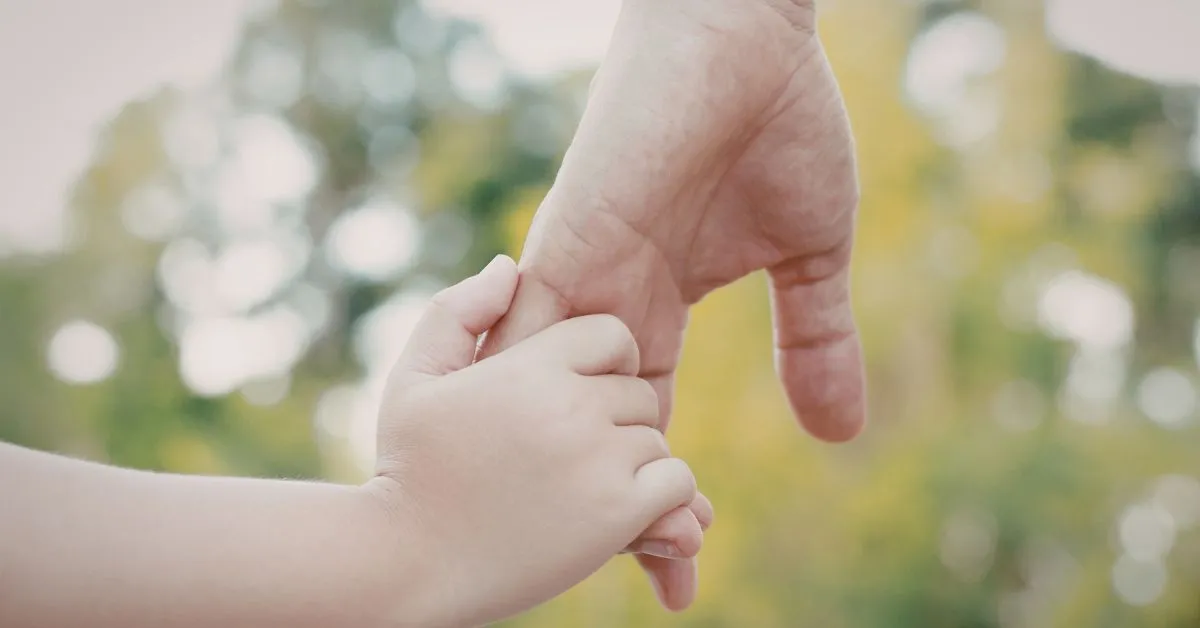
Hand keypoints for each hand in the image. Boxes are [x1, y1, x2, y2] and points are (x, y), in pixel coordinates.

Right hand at [372, 255, 699, 626]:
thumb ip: (458, 312)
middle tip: (570, 455)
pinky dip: (659, 502)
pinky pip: (677, 484)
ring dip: (628, 465)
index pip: (611, 336)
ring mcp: (597, 458)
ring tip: (579, 490)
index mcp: (529, 364)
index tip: (574, 400)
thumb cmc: (409, 469)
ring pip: (656, 440)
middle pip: (635, 392)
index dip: (601, 366)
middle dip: (612, 421)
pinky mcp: (617, 512)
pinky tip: (613, 516)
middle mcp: (570, 403)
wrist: (407, 563)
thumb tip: (508, 265)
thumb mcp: (416, 377)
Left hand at [483, 0, 862, 610]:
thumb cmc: (780, 128)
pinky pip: (527, 334)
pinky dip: (536, 404)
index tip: (684, 568)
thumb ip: (815, 342)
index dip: (662, 495)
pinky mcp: (568, 238)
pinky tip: (537, 472)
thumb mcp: (810, 259)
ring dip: (581, 474)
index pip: (645, 424)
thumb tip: (841, 435)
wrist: (749, 40)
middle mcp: (603, 304)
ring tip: (620, 552)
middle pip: (591, 431)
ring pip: (553, 400)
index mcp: (651, 308)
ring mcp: (578, 275)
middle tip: (661, 580)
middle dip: (619, 508)